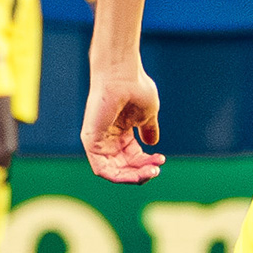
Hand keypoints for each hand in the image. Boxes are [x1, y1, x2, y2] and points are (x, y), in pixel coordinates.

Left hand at [81, 66, 166, 182]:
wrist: (123, 76)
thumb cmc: (135, 89)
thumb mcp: (147, 115)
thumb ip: (148, 130)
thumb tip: (153, 145)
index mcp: (121, 134)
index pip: (132, 159)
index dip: (147, 164)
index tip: (162, 159)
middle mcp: (109, 139)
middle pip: (124, 168)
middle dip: (142, 172)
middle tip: (157, 169)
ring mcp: (98, 141)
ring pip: (114, 172)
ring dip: (134, 177)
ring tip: (152, 170)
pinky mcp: (91, 141)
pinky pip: (102, 169)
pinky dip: (119, 176)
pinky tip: (137, 173)